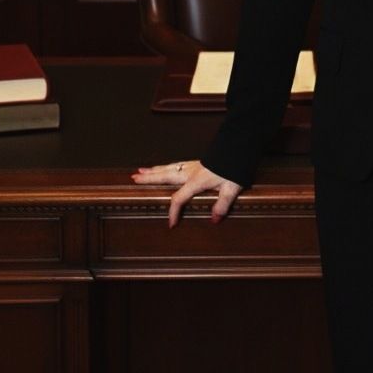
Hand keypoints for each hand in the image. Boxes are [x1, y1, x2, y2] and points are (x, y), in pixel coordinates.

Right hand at [129, 160, 243, 227]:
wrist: (238, 149)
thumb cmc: (234, 169)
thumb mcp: (231, 188)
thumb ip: (222, 204)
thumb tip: (214, 219)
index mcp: (196, 181)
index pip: (179, 198)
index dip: (173, 212)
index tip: (171, 224)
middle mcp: (191, 172)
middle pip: (165, 176)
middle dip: (149, 179)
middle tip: (134, 178)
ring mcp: (193, 166)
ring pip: (169, 168)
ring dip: (154, 170)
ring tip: (140, 171)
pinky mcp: (197, 163)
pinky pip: (176, 164)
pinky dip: (165, 166)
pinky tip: (163, 167)